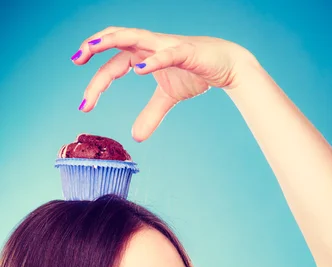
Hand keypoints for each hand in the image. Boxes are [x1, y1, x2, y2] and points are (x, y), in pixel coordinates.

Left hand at [72, 26, 256, 140]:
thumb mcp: (168, 98)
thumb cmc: (195, 73)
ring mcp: (166, 45)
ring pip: (134, 36)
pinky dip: (152, 61)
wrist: (227, 64)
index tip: (84, 105)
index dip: (96, 83)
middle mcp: (149, 45)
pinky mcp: (186, 51)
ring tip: (92, 46)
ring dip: (111, 39)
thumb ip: (151, 114)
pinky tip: (139, 70)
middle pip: (115, 42)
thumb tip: (135, 137)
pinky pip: (166, 54)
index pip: (112, 65)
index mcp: (142, 54)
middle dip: (93, 47)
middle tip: (75, 60)